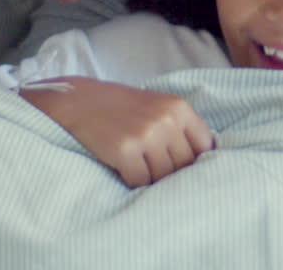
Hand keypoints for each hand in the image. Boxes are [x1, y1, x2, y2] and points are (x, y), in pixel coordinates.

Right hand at [20, 76, 215, 187]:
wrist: (78, 101)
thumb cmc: (120, 107)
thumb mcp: (157, 106)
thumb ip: (180, 128)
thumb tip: (203, 161)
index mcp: (178, 107)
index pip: (205, 146)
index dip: (194, 160)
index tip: (181, 165)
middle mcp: (166, 120)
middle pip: (184, 165)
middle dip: (171, 172)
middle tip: (153, 168)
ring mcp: (146, 135)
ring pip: (163, 177)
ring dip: (151, 179)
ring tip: (138, 167)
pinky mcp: (125, 151)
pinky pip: (140, 181)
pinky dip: (133, 181)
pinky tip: (124, 169)